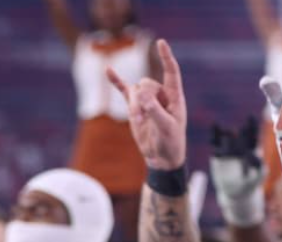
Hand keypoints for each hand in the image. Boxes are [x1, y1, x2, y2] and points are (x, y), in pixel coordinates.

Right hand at [108, 39, 186, 169]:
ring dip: (134, 106)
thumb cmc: (170, 142)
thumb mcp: (166, 127)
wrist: (161, 157)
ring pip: (134, 91)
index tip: (160, 43)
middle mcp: (161, 94)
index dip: (166, 57)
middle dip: (141, 99)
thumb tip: (141, 94)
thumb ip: (155, 110)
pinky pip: (124, 90)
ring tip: (137, 122)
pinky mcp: (135, 107)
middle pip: (146, 83)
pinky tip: (107, 70)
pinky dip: (116, 81)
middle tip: (141, 119)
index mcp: (174, 96)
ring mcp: (146, 99)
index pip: (171, 71)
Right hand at [209, 118, 264, 226]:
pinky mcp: (218, 155)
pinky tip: (214, 126)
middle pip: (239, 137)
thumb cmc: (250, 184)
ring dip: (226, 133)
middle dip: (238, 134)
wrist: (235, 193)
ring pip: (227, 139)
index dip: (252, 127)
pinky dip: (215, 135)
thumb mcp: (258, 177)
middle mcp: (241, 146)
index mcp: (252, 149)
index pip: (252, 136)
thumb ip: (259, 167)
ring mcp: (228, 150)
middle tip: (237, 133)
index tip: (251, 118)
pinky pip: (215, 143)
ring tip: (226, 133)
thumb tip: (258, 156)